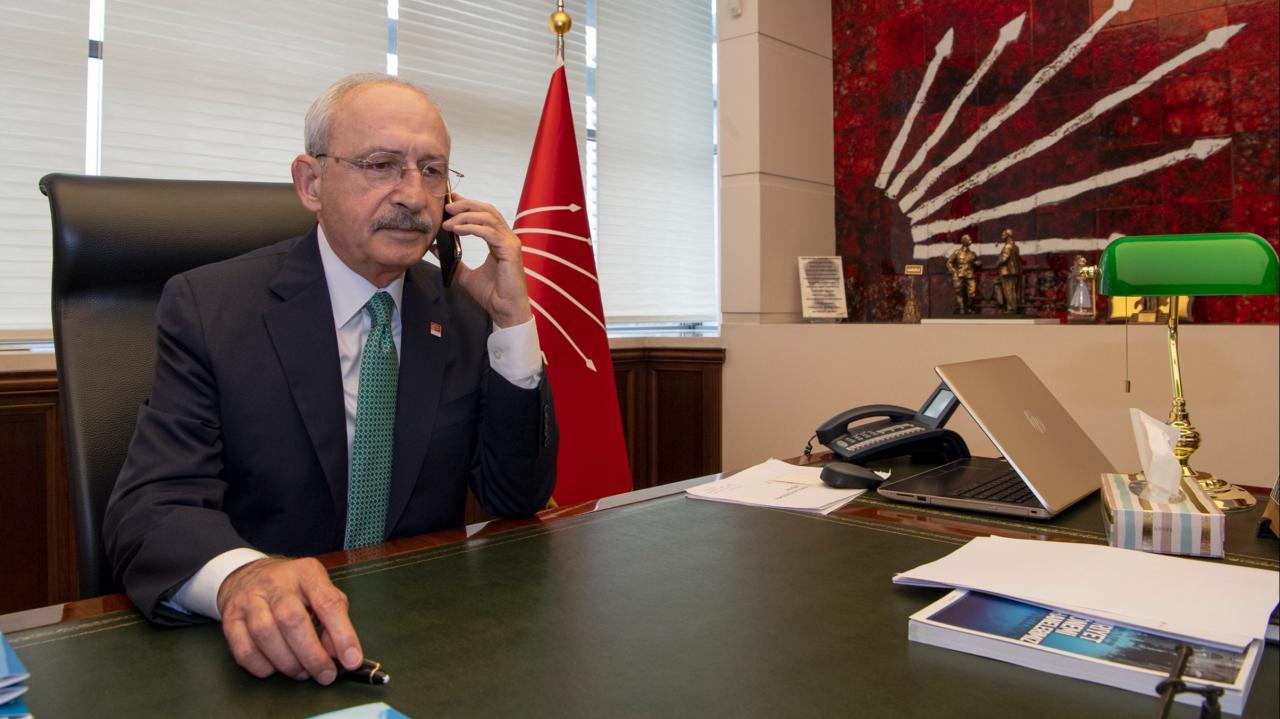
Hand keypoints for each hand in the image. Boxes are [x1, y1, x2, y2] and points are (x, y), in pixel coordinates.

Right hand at [217, 557, 361, 683]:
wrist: (248, 576)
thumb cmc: (294, 589)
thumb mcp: (320, 591)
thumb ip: (334, 618)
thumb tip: (340, 653)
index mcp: (306, 573)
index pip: (327, 603)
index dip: (342, 635)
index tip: (352, 661)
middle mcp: (276, 583)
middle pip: (292, 620)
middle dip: (312, 654)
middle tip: (325, 674)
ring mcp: (249, 599)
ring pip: (265, 634)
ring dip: (287, 662)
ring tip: (301, 672)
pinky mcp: (230, 619)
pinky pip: (243, 649)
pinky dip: (262, 666)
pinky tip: (275, 668)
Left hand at [443, 193, 532, 327]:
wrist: (505, 311)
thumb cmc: (492, 295)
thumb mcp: (465, 275)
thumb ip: (453, 260)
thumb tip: (435, 247)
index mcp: (498, 240)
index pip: (484, 214)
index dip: (468, 204)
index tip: (450, 200)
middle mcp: (506, 238)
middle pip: (487, 210)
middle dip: (465, 205)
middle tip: (446, 207)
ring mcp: (510, 243)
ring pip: (488, 217)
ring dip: (466, 216)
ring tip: (448, 221)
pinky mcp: (510, 251)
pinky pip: (490, 232)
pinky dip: (472, 228)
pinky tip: (457, 230)